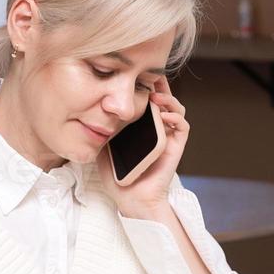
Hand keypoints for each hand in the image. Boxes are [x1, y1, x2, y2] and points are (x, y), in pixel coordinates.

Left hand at [96, 74, 188, 216]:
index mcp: (141, 125)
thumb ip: (102, 127)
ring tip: (155, 97)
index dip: (144, 85)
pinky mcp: (176, 146)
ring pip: (176, 109)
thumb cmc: (117, 175)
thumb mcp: (104, 145)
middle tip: (149, 77)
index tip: (134, 76)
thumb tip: (91, 108)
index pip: (146, 98)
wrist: (130, 197)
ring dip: (168, 99)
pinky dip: (176, 117)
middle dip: (158, 85)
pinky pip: (183, 127)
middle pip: (163, 98)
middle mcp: (156, 127)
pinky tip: (163, 116)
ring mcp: (168, 136)